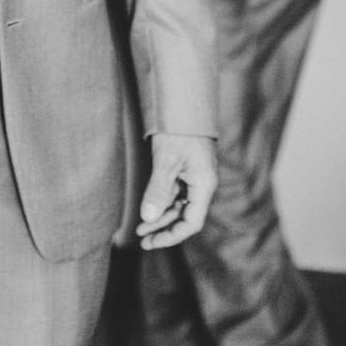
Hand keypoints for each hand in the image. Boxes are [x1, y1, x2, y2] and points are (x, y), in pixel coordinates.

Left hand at [136, 133, 216, 249]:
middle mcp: (202, 185)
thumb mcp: (166, 161)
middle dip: (163, 229)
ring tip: (140, 227)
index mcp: (204, 185)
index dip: (172, 235)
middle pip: (185, 217)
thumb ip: (158, 190)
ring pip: (179, 206)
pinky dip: (162, 202)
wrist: (184, 104)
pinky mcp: (187, 170)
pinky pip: (176, 193)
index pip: (191, 222)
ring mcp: (195, 178)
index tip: (152, 241)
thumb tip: (148, 218)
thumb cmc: (178, 130)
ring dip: (161, 217)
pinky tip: (149, 209)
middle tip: (142, 238)